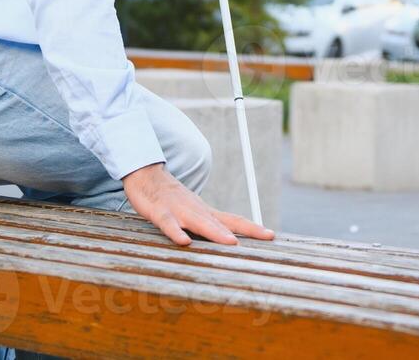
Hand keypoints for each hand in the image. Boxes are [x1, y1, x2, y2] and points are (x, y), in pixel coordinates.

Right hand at [121, 162, 273, 246]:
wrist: (146, 176)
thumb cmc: (171, 199)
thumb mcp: (192, 213)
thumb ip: (208, 227)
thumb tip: (227, 241)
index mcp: (205, 212)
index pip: (234, 219)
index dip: (253, 227)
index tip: (272, 235)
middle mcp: (197, 210)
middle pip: (224, 221)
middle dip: (245, 229)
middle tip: (266, 236)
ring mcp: (179, 210)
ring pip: (200, 222)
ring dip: (216, 232)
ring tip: (232, 242)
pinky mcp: (160, 212)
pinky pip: (168, 224)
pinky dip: (176, 232)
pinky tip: (184, 242)